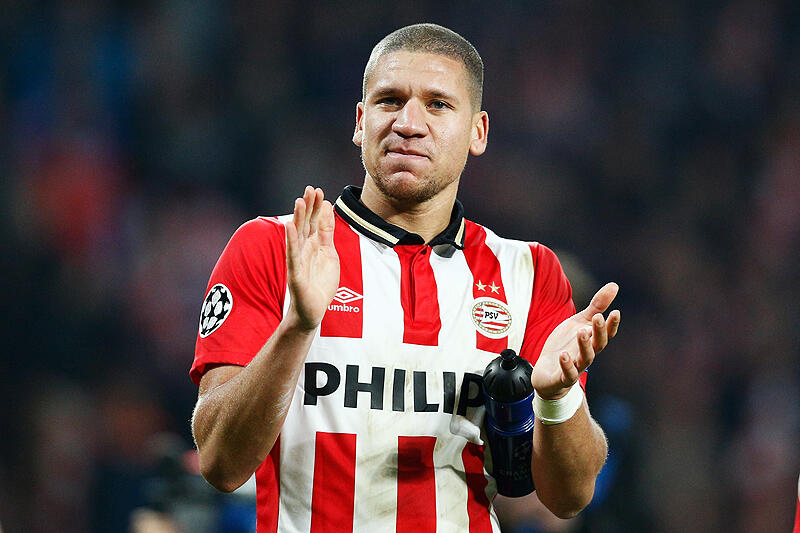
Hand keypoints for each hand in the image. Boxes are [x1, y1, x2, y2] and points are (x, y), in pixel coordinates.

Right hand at [285, 186, 339, 330]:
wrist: (312, 311)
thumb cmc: (320, 283)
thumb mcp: (329, 253)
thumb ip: (327, 232)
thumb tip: (328, 207)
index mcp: (313, 244)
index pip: (315, 222)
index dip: (316, 207)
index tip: (318, 190)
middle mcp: (303, 249)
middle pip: (305, 224)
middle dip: (308, 207)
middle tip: (309, 189)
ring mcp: (298, 261)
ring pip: (297, 236)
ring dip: (298, 218)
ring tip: (299, 201)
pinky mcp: (295, 274)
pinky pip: (292, 255)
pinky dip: (291, 241)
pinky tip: (289, 227)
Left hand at [531, 283, 620, 399]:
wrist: (548, 373)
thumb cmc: (567, 345)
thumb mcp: (579, 322)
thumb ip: (596, 306)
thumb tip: (615, 285)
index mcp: (592, 340)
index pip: (606, 333)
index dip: (612, 324)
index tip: (616, 312)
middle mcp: (587, 354)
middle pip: (598, 344)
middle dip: (600, 331)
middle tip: (599, 317)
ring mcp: (576, 367)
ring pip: (586, 358)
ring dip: (585, 345)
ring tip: (582, 331)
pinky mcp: (563, 378)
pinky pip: (568, 373)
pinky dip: (567, 365)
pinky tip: (563, 355)